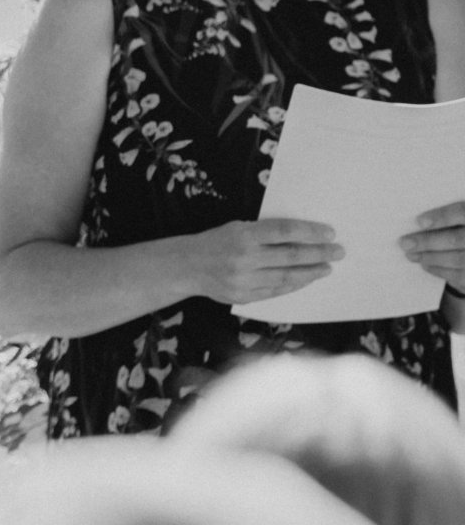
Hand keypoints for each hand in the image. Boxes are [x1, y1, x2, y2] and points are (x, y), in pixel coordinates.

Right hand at [185, 217, 341, 304]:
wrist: (186, 266)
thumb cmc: (215, 242)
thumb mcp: (236, 228)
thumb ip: (264, 233)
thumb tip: (301, 237)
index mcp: (243, 235)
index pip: (284, 232)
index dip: (310, 232)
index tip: (330, 233)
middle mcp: (244, 258)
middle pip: (291, 256)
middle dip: (319, 254)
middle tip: (338, 252)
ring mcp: (244, 280)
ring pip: (287, 277)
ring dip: (311, 273)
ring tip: (327, 268)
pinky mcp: (244, 296)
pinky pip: (276, 291)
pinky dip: (294, 285)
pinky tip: (305, 280)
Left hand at [400, 201, 464, 293]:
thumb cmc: (458, 229)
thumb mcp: (455, 221)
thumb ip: (444, 218)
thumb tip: (417, 223)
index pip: (462, 212)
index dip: (442, 216)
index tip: (419, 221)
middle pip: (457, 239)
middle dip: (428, 242)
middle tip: (405, 243)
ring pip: (458, 259)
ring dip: (430, 258)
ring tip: (411, 255)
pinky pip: (460, 276)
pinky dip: (439, 270)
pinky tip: (425, 265)